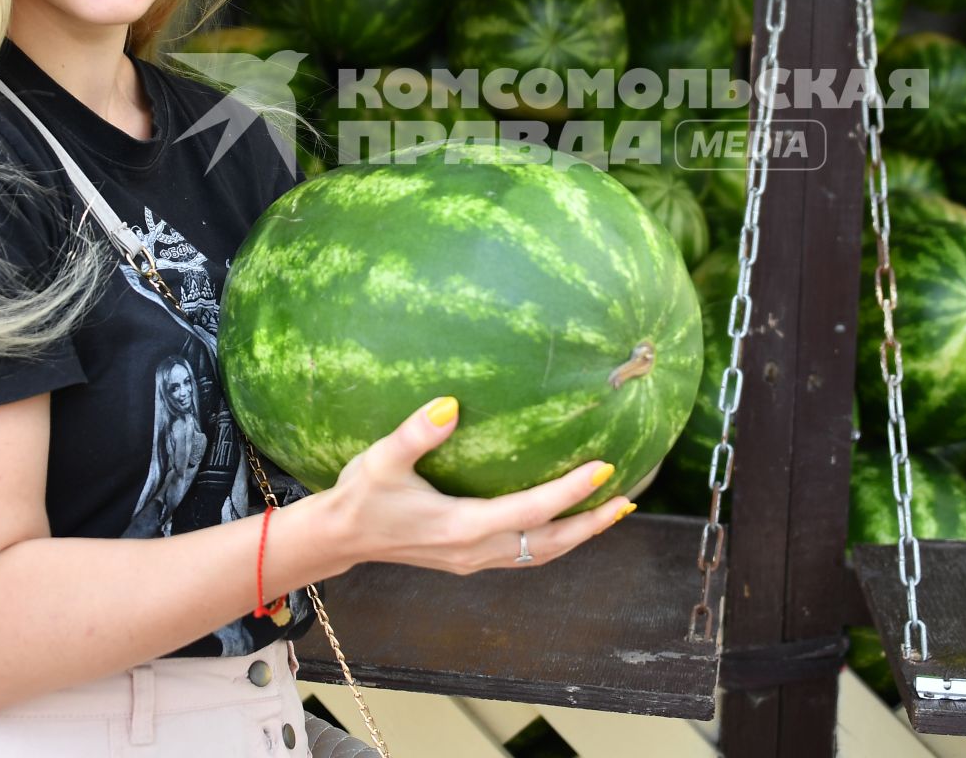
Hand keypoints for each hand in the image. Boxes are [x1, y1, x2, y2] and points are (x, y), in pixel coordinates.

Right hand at [319, 396, 632, 576]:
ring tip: (612, 512)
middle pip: (549, 543)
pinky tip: (566, 521)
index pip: (530, 511)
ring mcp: (474, 560)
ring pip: (541, 554)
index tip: (604, 470)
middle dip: (591, 523)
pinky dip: (555, 540)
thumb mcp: (380, 460)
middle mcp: (475, 551)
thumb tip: (450, 405)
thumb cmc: (360, 495)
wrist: (339, 538)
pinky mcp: (470, 560)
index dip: (570, 492)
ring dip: (578, 536)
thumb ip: (415, 434)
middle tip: (627, 500)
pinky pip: (526, 554)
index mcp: (460, 527)